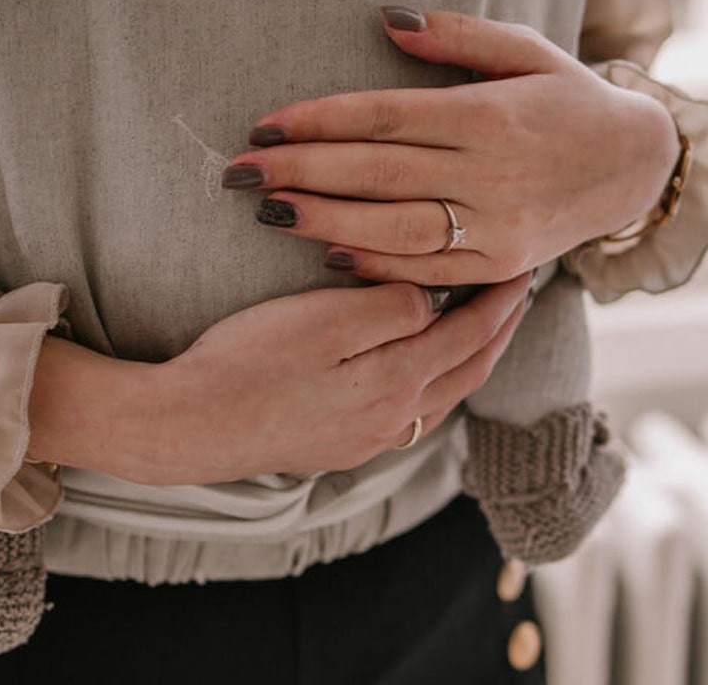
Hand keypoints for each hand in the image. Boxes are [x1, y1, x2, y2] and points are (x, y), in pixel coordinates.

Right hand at [28, 275, 530, 483]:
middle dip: (498, 331)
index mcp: (397, 383)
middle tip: (516, 297)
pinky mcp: (338, 445)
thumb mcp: (321, 322)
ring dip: (468, 360)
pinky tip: (419, 372)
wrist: (191, 423)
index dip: (500, 299)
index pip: (470, 334)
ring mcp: (365, 438)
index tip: (522, 266)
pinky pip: (410, 414)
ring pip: (441, 397)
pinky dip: (432, 384)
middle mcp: (393, 419)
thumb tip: (431, 299)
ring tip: (480, 330)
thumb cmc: (248, 363)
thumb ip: (388, 308)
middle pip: (466, 371)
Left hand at [222, 8, 679, 285]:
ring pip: (395, 228)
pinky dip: (376, 265)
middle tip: (238, 173)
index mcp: (490, 115)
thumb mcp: (525, 49)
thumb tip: (384, 18)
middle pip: (377, 174)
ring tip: (267, 212)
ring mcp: (497, 226)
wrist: (632, 165)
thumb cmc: (567, 98)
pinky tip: (327, 252)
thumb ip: (455, 35)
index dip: (318, 121)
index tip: (263, 124)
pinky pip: (428, 270)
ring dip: (324, 222)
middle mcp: (491, 173)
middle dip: (300, 173)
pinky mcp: (500, 265)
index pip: (385, 117)